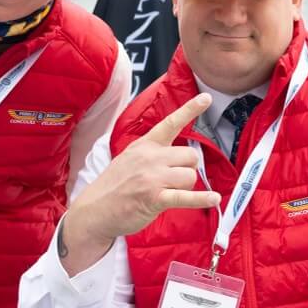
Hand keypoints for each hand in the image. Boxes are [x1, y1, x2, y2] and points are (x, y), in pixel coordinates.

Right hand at [58, 94, 217, 274]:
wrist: (94, 209)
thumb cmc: (114, 185)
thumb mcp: (130, 158)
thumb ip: (153, 152)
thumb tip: (178, 155)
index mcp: (145, 145)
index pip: (171, 123)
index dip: (190, 109)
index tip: (206, 98)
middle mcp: (150, 158)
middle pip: (190, 156)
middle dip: (188, 168)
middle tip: (173, 179)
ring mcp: (152, 178)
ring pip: (190, 176)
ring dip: (186, 186)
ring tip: (168, 192)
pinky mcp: (155, 198)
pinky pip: (185, 196)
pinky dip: (201, 199)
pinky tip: (213, 198)